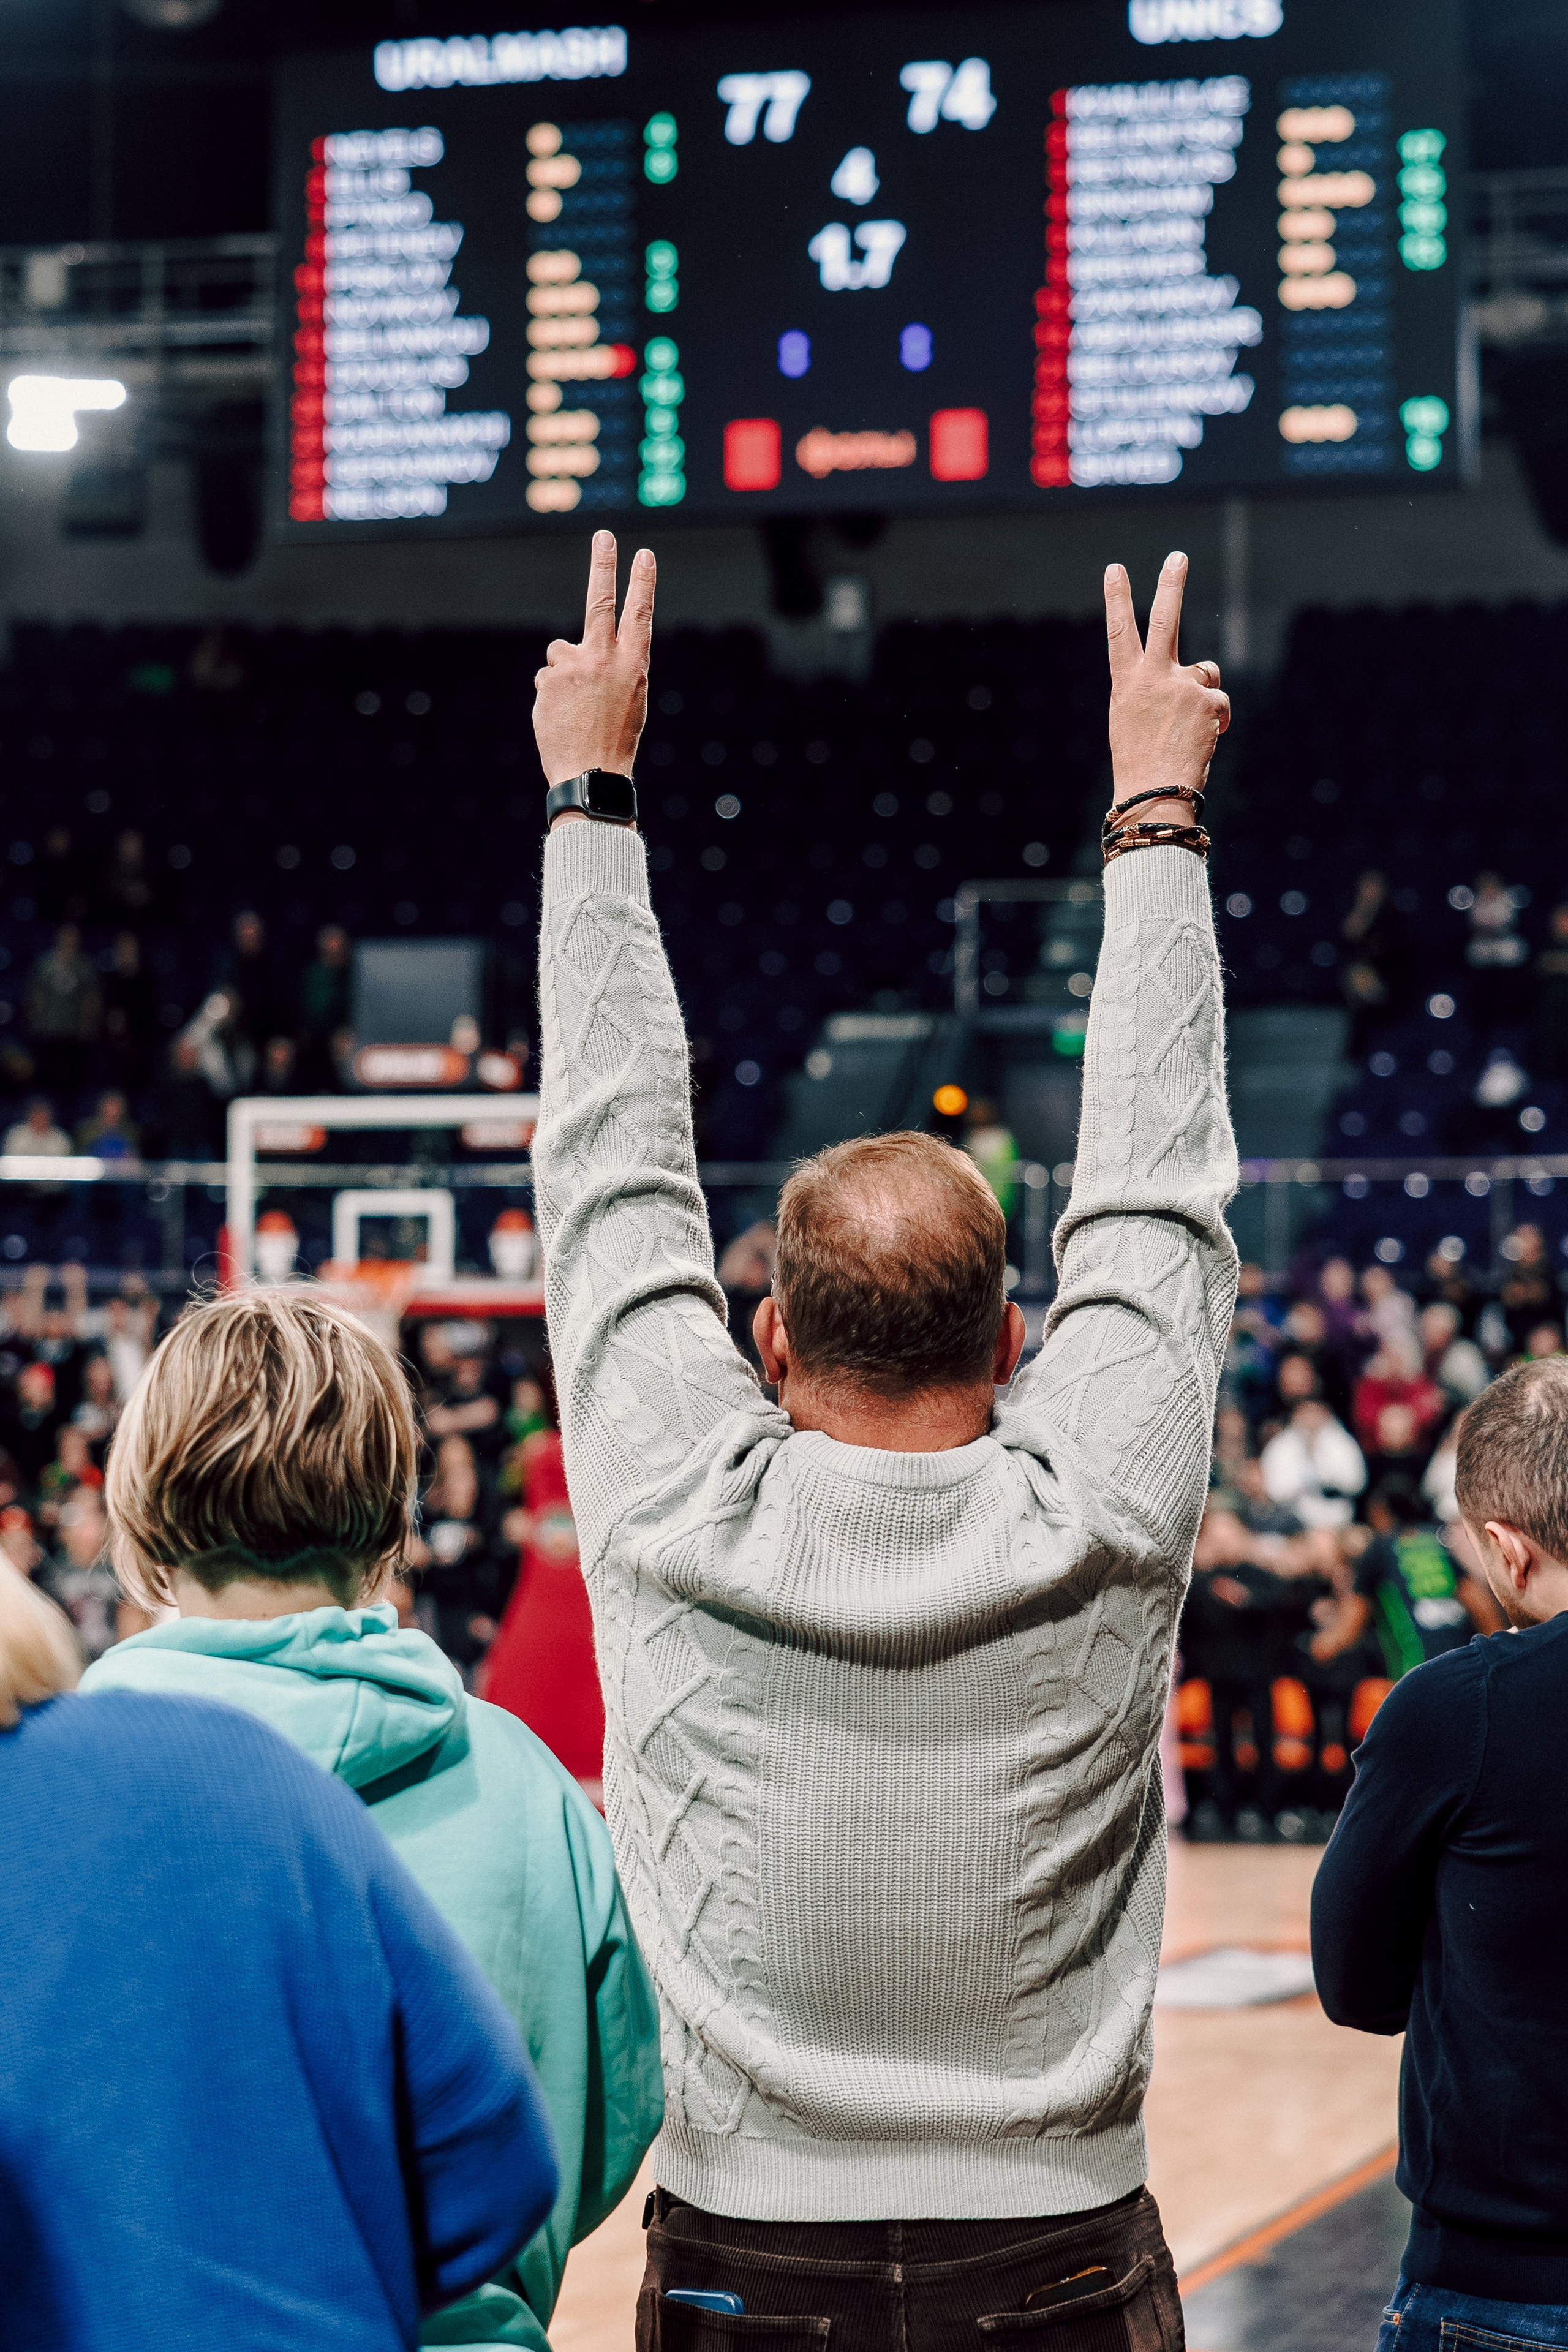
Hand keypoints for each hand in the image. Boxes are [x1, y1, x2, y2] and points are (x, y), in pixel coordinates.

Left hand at [533, 530, 655, 792]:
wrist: (591, 773)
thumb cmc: (615, 739)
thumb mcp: (629, 699)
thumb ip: (612, 666)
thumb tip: (577, 648)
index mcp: (634, 665)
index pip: (639, 613)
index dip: (642, 583)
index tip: (644, 555)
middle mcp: (605, 659)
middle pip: (600, 601)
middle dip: (604, 564)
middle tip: (604, 536)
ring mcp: (574, 667)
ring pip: (561, 653)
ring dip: (563, 673)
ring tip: (574, 708)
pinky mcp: (549, 680)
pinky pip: (548, 678)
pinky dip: (552, 695)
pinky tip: (562, 718)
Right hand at [1104, 551, 1229, 813]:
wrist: (1155, 794)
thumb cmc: (1141, 763)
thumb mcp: (1134, 720)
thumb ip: (1157, 690)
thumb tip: (1198, 676)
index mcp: (1126, 684)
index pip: (1119, 633)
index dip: (1117, 599)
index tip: (1114, 568)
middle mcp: (1152, 678)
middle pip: (1164, 620)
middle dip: (1170, 585)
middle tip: (1177, 557)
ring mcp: (1180, 686)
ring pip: (1205, 672)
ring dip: (1204, 694)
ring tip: (1188, 730)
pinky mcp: (1207, 700)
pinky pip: (1219, 701)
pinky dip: (1216, 721)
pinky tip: (1204, 742)